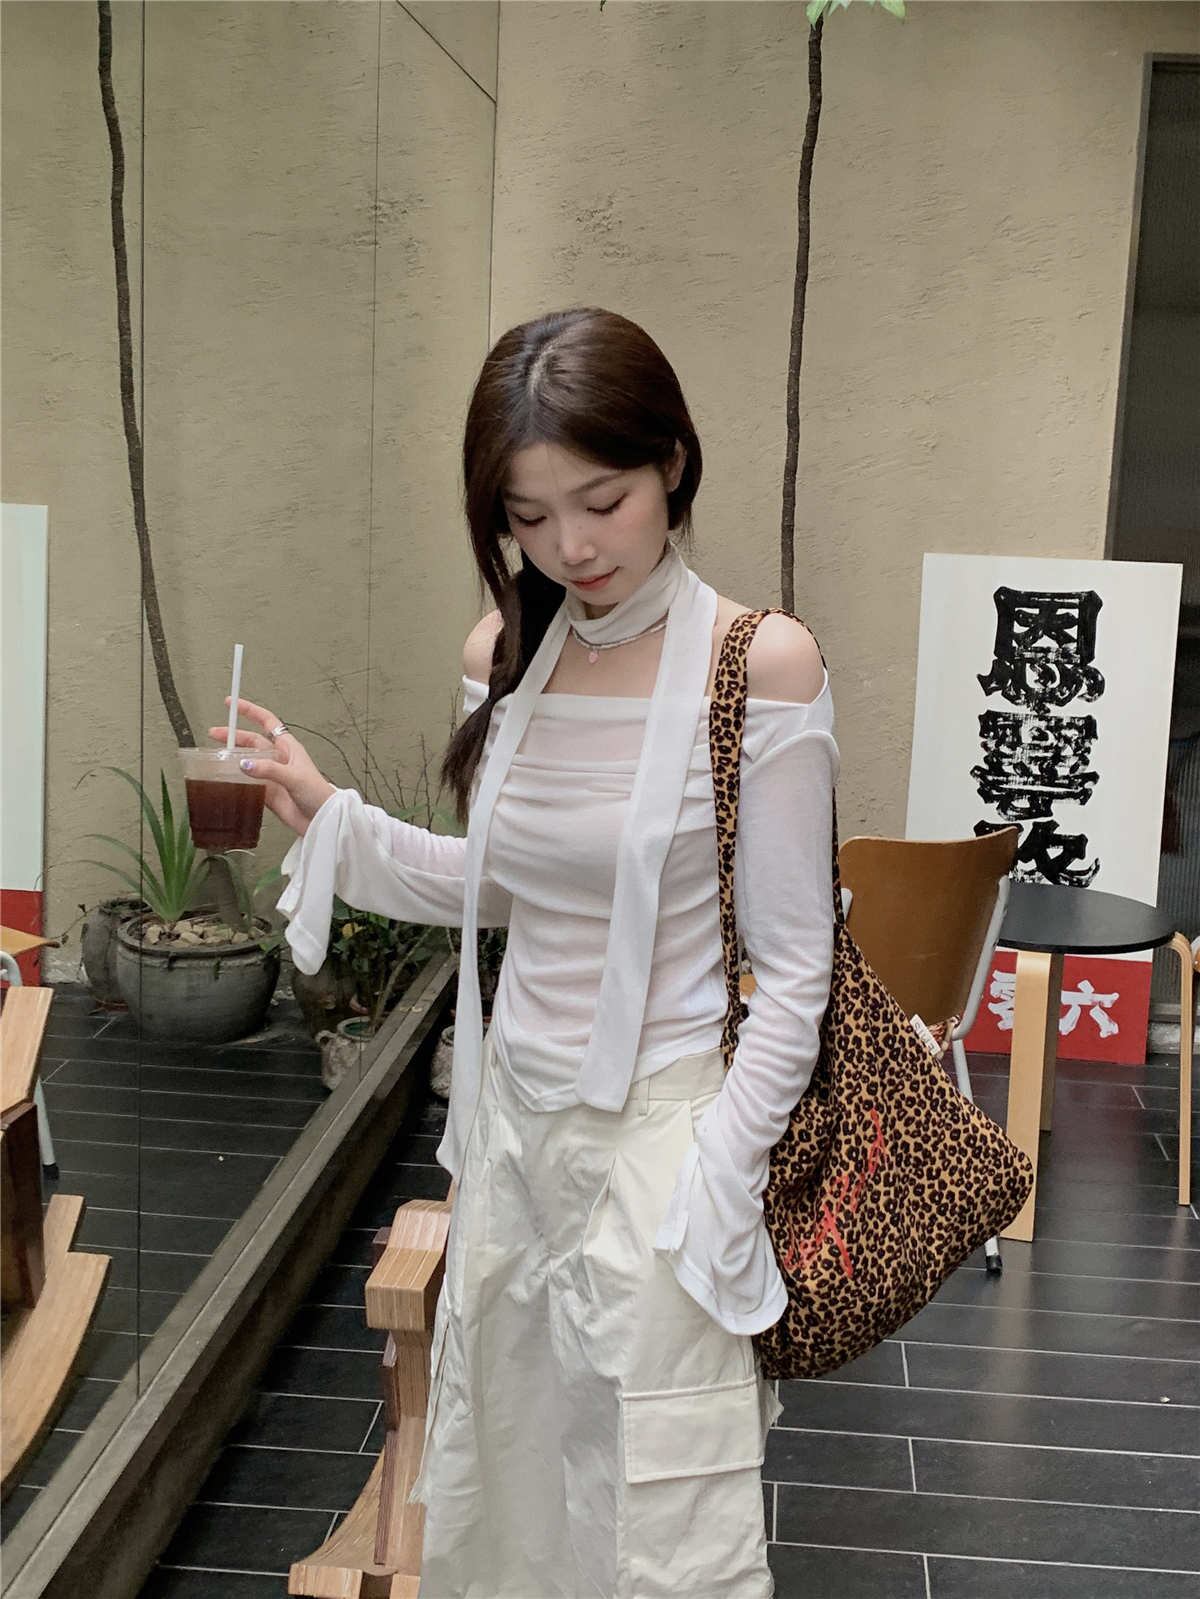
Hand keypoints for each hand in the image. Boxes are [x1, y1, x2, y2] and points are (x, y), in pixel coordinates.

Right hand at [207, 698, 335, 838]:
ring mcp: (271, 775)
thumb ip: (269, 770)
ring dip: (232, 757)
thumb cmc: (318, 794)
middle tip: (214, 733)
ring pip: (247, 761)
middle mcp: (279, 759)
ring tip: (216, 756)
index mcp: (288, 747)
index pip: (267, 722)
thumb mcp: (294, 777)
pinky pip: (247, 781)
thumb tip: (245, 765)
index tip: (233, 704)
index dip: (250, 711)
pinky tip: (225, 778)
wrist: (321, 819)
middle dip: (234, 735)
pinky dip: (236, 779)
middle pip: (252, 741)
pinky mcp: (267, 791)